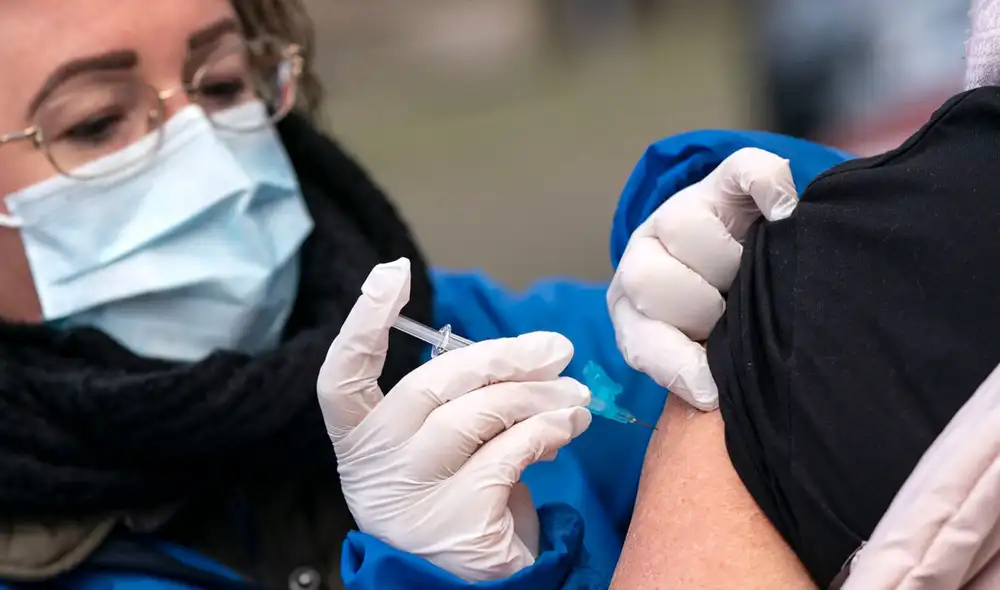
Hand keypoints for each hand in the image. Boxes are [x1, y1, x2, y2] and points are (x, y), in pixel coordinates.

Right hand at [317, 258, 591, 581]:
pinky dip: (546, 432)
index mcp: (361, 439)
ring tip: (576, 396)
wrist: (464, 587)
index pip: (343, 375)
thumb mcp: (445, 446)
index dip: (363, 321)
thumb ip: (465, 400)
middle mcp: (374, 466)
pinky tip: (567, 428)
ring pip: (476, 416)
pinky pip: (509, 454)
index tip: (391, 273)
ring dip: (537, 397)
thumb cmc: (457, 498)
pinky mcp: (458, 522)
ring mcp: (411, 497)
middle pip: (432, 385)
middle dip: (504, 357)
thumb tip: (532, 357)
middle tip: (557, 349)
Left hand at [607, 148, 797, 410]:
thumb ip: (698, 371)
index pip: (639, 338)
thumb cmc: (724, 320)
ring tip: (754, 276)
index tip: (712, 388)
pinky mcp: (725, 177)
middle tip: (731, 314)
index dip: (676, 364)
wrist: (750, 256)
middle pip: (648, 279)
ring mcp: (682, 209)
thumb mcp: (703, 354)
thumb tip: (714, 393)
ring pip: (683, 227)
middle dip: (699, 309)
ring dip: (726, 259)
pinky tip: (784, 212)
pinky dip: (768, 187)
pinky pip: (743, 170)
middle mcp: (646, 255)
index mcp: (633, 307)